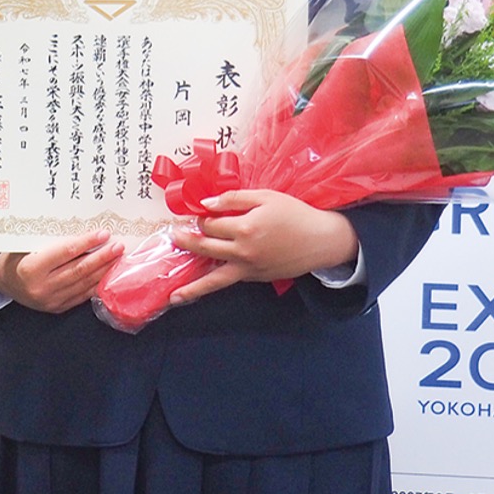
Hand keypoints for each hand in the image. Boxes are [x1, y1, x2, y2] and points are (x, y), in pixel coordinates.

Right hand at [0, 230, 125, 313]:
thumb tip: (83, 231)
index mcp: (31, 268)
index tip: (103, 234)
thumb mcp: (27, 244)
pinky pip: (81, 296)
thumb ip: (52, 241)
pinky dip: (95, 284)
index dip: (86, 243)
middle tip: (118, 246)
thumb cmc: (15, 256)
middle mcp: (42, 287)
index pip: (66, 253)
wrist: (3, 281)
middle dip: (102, 257)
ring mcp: (50, 300)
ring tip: (117, 258)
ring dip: (103, 271)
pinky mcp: (56, 308)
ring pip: (83, 284)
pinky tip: (106, 274)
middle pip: (79, 270)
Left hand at [169, 188, 358, 305]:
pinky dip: (214, 287)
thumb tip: (206, 204)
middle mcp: (244, 252)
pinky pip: (230, 281)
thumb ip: (233, 199)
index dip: (201, 218)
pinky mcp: (256, 278)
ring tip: (174, 297)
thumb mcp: (265, 197)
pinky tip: (200, 291)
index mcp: (245, 228)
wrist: (322, 240)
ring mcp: (250, 269)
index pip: (210, 224)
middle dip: (186, 242)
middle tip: (172, 237)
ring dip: (193, 288)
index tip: (197, 214)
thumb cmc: (294, 214)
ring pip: (215, 280)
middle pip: (206, 248)